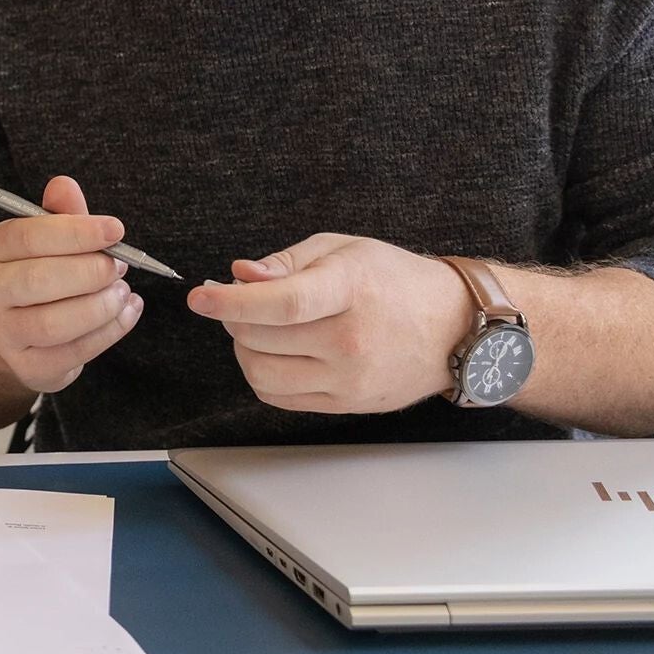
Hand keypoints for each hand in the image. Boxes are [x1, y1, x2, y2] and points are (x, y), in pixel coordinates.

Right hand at [0, 175, 144, 394]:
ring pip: (54, 324)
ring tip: (122, 292)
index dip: (76, 232)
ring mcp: (5, 334)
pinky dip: (109, 333)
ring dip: (100, 307)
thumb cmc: (42, 271)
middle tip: (118, 266)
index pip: (28, 237)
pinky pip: (72, 354)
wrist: (20, 330)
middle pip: (38, 282)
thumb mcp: (49, 236)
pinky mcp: (29, 367)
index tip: (116, 230)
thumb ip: (62, 212)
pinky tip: (126, 312)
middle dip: (89, 272)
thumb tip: (64, 185)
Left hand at [187, 235, 471, 416]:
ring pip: (262, 374)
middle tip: (240, 301)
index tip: (200, 297)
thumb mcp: (344, 249)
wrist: (453, 328)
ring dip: (244, 349)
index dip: (233, 302)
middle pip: (261, 339)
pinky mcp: (346, 404)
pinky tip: (276, 351)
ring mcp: (348, 379)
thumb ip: (287, 261)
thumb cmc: (396, 280)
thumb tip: (240, 275)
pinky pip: (280, 397)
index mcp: (350, 290)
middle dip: (234, 319)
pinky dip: (263, 374)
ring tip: (258, 327)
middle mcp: (350, 339)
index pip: (281, 303)